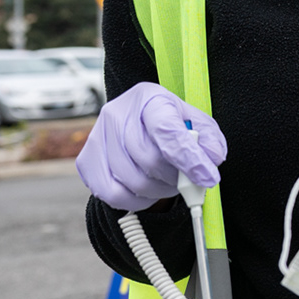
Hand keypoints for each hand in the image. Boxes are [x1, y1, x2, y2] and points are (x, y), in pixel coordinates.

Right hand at [76, 83, 227, 212]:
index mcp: (148, 98)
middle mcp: (117, 114)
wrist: (137, 125)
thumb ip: (209, 139)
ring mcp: (97, 137)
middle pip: (150, 160)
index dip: (189, 158)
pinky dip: (136, 200)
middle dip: (174, 178)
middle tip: (186, 181)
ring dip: (158, 191)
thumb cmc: (169, 125)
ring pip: (133, 181)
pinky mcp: (86, 161)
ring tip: (166, 182)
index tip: (208, 178)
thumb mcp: (196, 124)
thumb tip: (212, 157)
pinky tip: (146, 190)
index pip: (167, 131)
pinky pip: (113, 194)